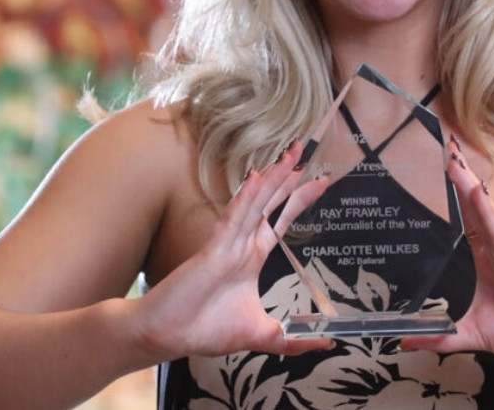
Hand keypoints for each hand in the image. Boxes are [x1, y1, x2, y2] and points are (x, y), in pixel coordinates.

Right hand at [130, 140, 332, 360]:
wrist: (166, 337)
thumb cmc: (205, 330)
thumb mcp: (263, 335)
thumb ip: (293, 339)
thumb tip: (327, 343)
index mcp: (251, 258)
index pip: (279, 220)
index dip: (299, 199)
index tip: (320, 182)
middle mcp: (241, 245)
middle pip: (269, 203)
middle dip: (288, 177)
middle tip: (306, 150)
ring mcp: (227, 245)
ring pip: (254, 204)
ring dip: (272, 178)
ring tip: (290, 155)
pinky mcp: (212, 251)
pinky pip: (232, 220)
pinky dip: (245, 199)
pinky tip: (257, 178)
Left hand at [399, 139, 493, 372]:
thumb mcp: (473, 333)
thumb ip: (441, 337)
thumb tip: (406, 342)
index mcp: (486, 260)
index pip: (466, 219)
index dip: (454, 194)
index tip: (441, 166)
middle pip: (474, 205)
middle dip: (460, 176)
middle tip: (445, 145)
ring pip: (486, 211)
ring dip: (469, 185)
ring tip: (453, 159)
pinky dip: (488, 211)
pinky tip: (477, 191)